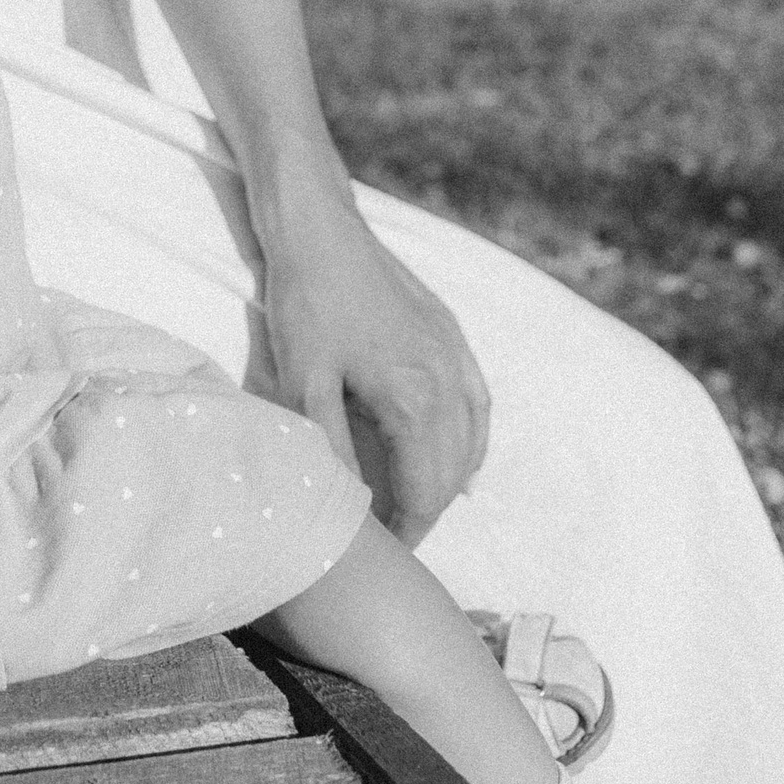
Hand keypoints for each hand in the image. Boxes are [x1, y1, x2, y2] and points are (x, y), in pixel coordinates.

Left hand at [258, 179, 490, 546]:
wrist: (320, 229)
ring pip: (469, 441)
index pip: (424, 493)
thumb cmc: (305, 304)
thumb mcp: (305, 383)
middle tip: (394, 541)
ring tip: (415, 509)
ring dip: (448, 481)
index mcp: (414, 399)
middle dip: (426, 513)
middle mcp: (447, 381)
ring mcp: (454, 354)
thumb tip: (358, 506)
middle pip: (450, 475)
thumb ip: (337, 451)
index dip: (406, 532)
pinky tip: (464, 463)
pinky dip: (473, 440)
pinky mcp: (451, 333)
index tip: (383, 553)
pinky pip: (477, 403)